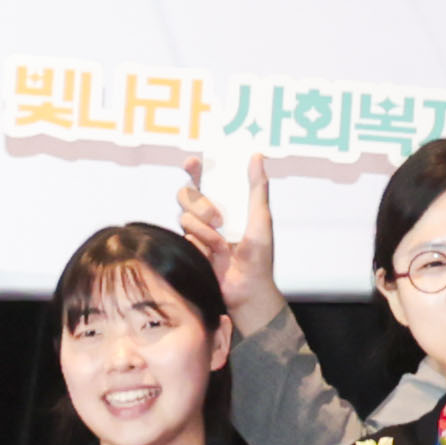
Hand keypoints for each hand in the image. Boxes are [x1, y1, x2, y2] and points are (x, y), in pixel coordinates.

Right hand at [180, 151, 284, 326]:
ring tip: (222, 243)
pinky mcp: (189, 248)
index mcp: (225, 203)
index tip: (194, 163)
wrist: (248, 288)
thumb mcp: (261, 217)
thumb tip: (256, 156)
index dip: (194, 168)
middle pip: (186, 193)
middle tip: (219, 218)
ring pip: (183, 215)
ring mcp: (196, 231)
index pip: (203, 178)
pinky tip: (215, 256)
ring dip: (205, 230)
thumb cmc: (259, 255)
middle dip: (200, 203)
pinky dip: (203, 245)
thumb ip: (257, 187)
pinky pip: (186, 237)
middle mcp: (207, 215)